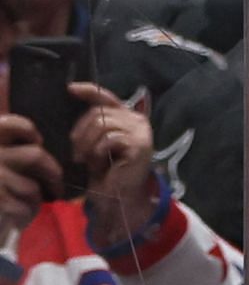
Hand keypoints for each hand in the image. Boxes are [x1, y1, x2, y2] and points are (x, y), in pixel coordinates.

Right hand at [0, 113, 58, 235]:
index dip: (28, 130)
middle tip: (56, 189)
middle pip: (36, 157)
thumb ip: (12, 152)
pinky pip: (26, 207)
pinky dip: (26, 216)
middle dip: (53, 175)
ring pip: (32, 188)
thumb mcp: (1, 165)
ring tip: (26, 207)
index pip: (11, 124)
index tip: (37, 142)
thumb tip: (37, 143)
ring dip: (35, 202)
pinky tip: (16, 219)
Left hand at [68, 83, 157, 243]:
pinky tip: (100, 163)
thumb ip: (94, 122)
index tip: (70, 89)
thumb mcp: (96, 141)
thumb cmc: (107, 170)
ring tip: (86, 159)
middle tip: (77, 152)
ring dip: (88, 143)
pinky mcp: (140, 146)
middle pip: (99, 113)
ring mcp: (141, 133)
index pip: (108, 97)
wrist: (119, 196)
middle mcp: (139, 121)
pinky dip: (98, 152)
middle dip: (81, 132)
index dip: (89, 90)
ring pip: (102, 124)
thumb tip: (75, 95)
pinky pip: (109, 139)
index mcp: (129, 117)